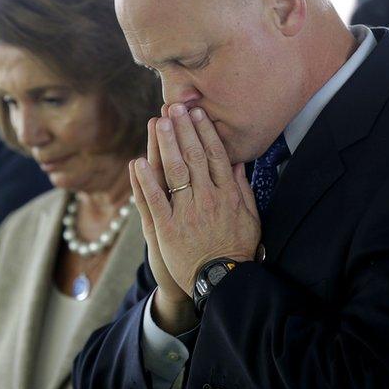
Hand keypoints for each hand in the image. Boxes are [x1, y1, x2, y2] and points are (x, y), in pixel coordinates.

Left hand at [132, 103, 260, 296]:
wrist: (223, 281)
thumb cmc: (237, 249)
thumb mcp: (250, 217)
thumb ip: (242, 189)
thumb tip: (236, 162)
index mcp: (227, 195)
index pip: (215, 155)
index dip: (204, 132)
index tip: (196, 114)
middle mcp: (207, 199)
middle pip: (194, 157)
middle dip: (183, 130)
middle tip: (173, 107)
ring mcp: (186, 213)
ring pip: (175, 172)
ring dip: (166, 145)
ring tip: (158, 122)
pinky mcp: (167, 229)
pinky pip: (155, 201)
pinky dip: (145, 180)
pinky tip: (137, 161)